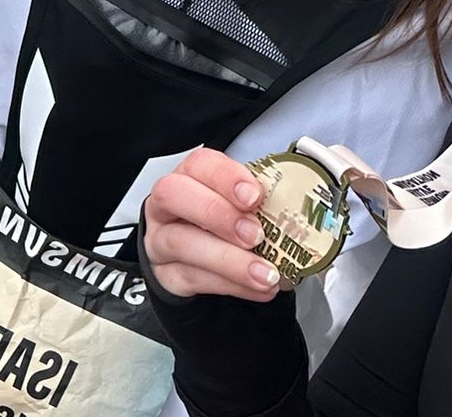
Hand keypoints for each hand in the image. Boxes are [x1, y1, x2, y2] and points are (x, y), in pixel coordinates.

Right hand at [142, 148, 281, 302]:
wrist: (195, 263)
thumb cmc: (221, 226)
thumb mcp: (238, 208)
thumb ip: (255, 205)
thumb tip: (292, 212)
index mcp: (188, 177)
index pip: (198, 163)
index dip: (226, 177)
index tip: (255, 196)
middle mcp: (166, 205)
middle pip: (173, 194)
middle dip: (217, 213)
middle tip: (254, 235)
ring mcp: (159, 240)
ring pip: (181, 242)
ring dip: (230, 259)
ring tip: (265, 273)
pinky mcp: (166, 275)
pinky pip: (193, 278)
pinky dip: (231, 285)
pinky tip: (257, 287)